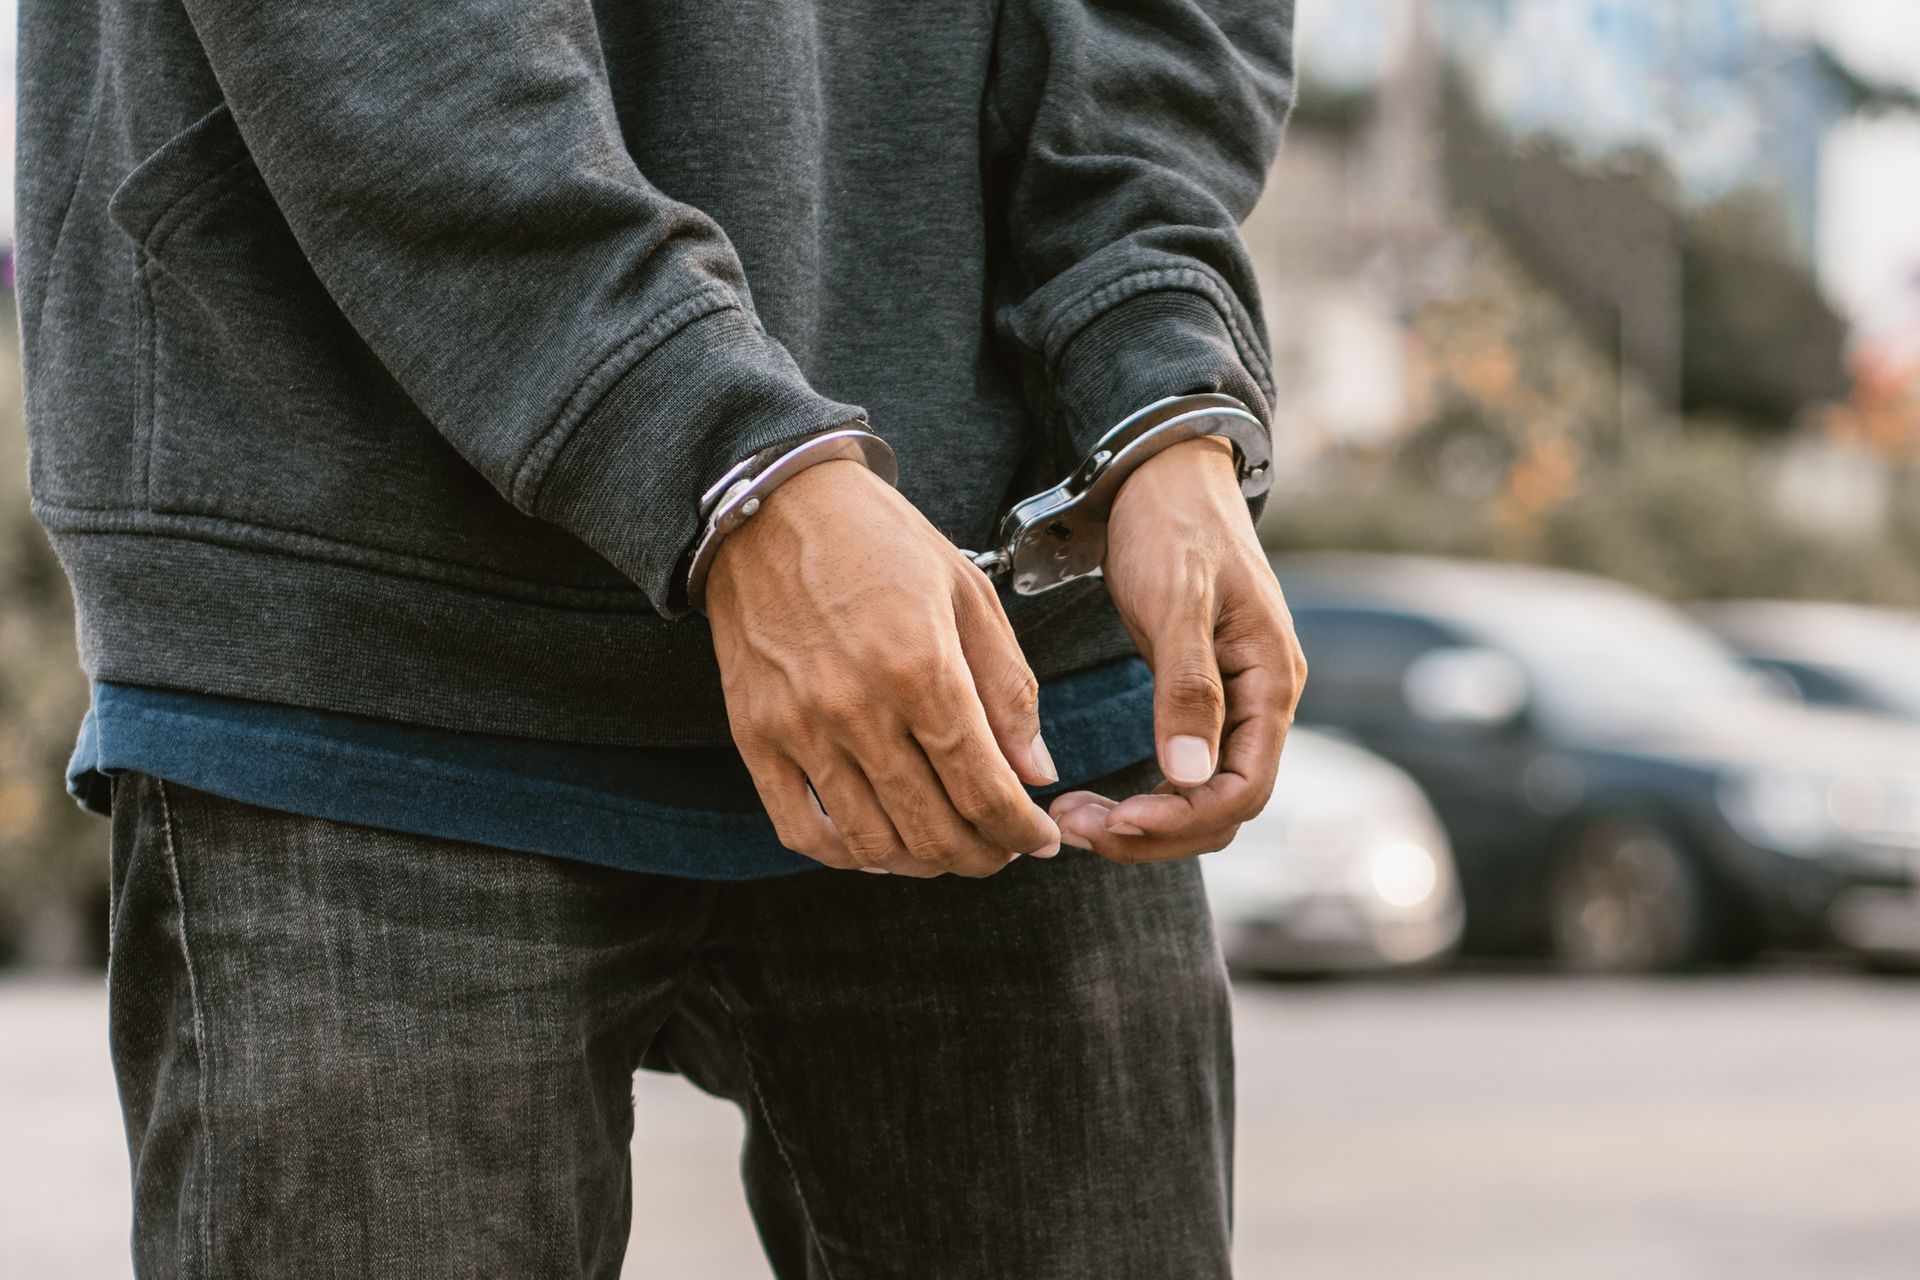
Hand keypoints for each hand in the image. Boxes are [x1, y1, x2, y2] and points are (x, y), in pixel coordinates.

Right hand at [707, 458, 1061, 876]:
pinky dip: (846, 855)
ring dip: (922, 862)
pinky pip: (800, 829)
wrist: (773, 505)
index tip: (1041, 840)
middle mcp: (858, 706)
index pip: (984, 789)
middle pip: (933, 828)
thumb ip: (1008, 689)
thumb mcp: (968, 595)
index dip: (1022, 832)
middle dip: (982, 855)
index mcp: (922, 667)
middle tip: (1002, 850)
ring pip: (873, 842)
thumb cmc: (881, 542)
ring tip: (948, 848)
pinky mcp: (754, 734)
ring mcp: (800, 726)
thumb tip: (1036, 775)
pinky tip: (878, 845)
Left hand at [1049, 436, 1305, 860]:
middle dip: (1153, 829)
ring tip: (1074, 817)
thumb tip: (1191, 774)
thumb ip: (1188, 687)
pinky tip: (1096, 795)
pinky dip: (1144, 793)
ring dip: (1143, 819)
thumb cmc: (1173, 525)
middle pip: (1222, 806)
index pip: (1244, 789)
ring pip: (1200, 795)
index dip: (1183, 819)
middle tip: (1075, 828)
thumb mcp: (1179, 600)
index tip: (1117, 820)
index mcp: (1270, 682)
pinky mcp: (1200, 696)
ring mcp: (1233, 701)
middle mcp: (1261, 701)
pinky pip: (1183, 770)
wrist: (1163, 475)